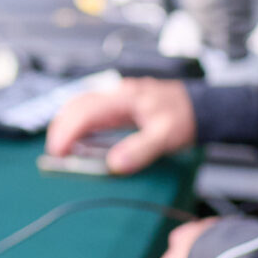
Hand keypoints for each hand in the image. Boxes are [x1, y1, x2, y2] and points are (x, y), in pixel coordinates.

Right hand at [45, 75, 195, 174]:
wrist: (202, 105)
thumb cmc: (185, 116)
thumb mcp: (166, 136)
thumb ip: (140, 150)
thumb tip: (114, 164)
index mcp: (124, 98)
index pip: (84, 112)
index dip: (66, 132)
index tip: (57, 152)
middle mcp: (116, 93)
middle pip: (75, 105)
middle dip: (60, 129)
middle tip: (55, 154)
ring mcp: (116, 96)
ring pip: (80, 105)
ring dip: (67, 124)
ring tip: (62, 147)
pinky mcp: (119, 103)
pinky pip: (90, 109)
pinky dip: (78, 123)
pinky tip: (80, 137)